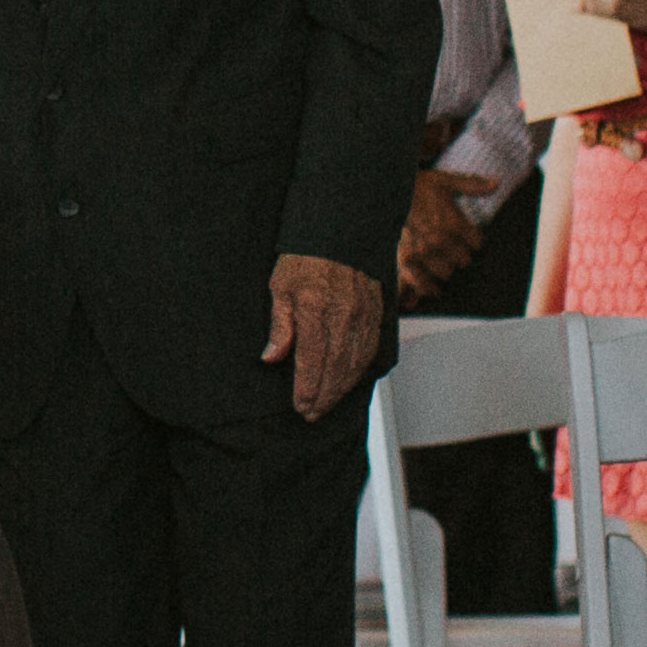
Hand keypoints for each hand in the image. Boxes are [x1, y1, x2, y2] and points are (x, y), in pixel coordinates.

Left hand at [263, 253, 382, 419]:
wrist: (341, 232)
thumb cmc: (305, 258)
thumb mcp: (280, 288)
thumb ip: (280, 326)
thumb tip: (271, 358)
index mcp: (315, 311)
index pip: (312, 362)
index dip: (307, 389)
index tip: (300, 406)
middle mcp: (343, 318)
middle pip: (335, 369)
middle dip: (323, 396)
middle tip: (311, 414)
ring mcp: (363, 317)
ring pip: (354, 364)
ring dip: (341, 388)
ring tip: (326, 403)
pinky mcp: (375, 315)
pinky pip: (369, 351)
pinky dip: (358, 371)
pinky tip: (348, 380)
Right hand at [396, 168, 493, 305]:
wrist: (388, 190)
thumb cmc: (416, 186)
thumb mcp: (446, 181)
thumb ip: (472, 184)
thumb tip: (496, 183)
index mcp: (454, 223)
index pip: (477, 243)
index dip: (474, 240)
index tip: (468, 237)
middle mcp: (441, 240)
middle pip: (463, 261)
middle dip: (459, 256)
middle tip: (452, 250)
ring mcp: (423, 252)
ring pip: (445, 274)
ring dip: (444, 270)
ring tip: (440, 264)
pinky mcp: (406, 259)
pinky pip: (421, 283)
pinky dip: (426, 288)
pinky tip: (430, 289)